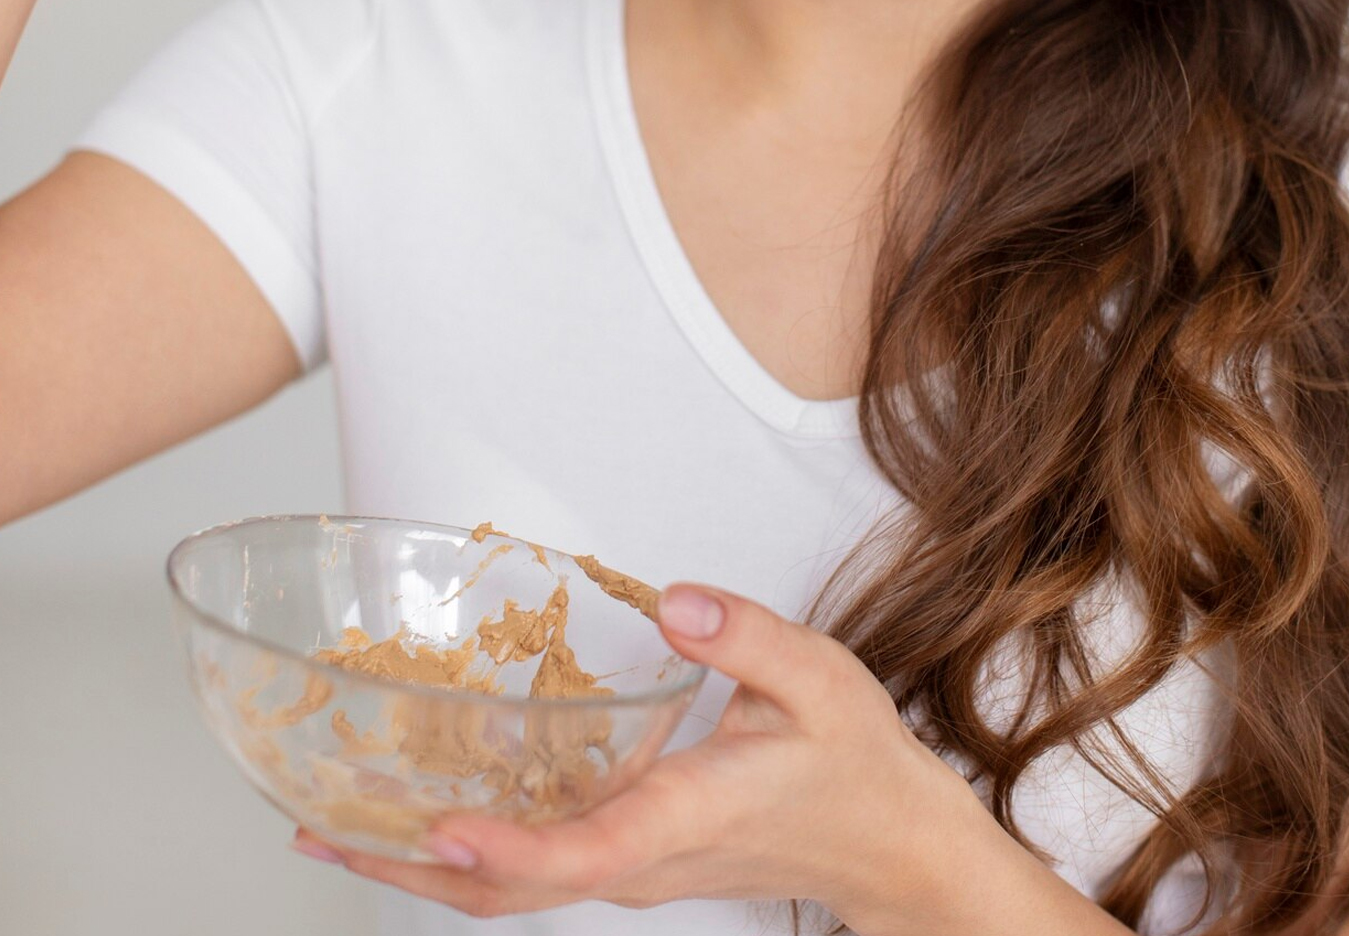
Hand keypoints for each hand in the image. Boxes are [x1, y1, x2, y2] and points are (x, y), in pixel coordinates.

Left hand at [291, 580, 973, 929]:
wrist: (886, 847)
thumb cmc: (854, 763)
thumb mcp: (820, 679)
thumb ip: (746, 637)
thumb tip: (673, 600)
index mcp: (684, 817)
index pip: (579, 854)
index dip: (503, 848)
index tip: (433, 827)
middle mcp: (640, 861)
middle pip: (507, 892)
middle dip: (407, 869)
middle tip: (317, 826)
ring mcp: (628, 871)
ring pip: (506, 894)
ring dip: (417, 868)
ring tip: (332, 825)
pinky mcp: (625, 861)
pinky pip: (527, 875)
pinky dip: (459, 855)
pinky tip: (417, 814)